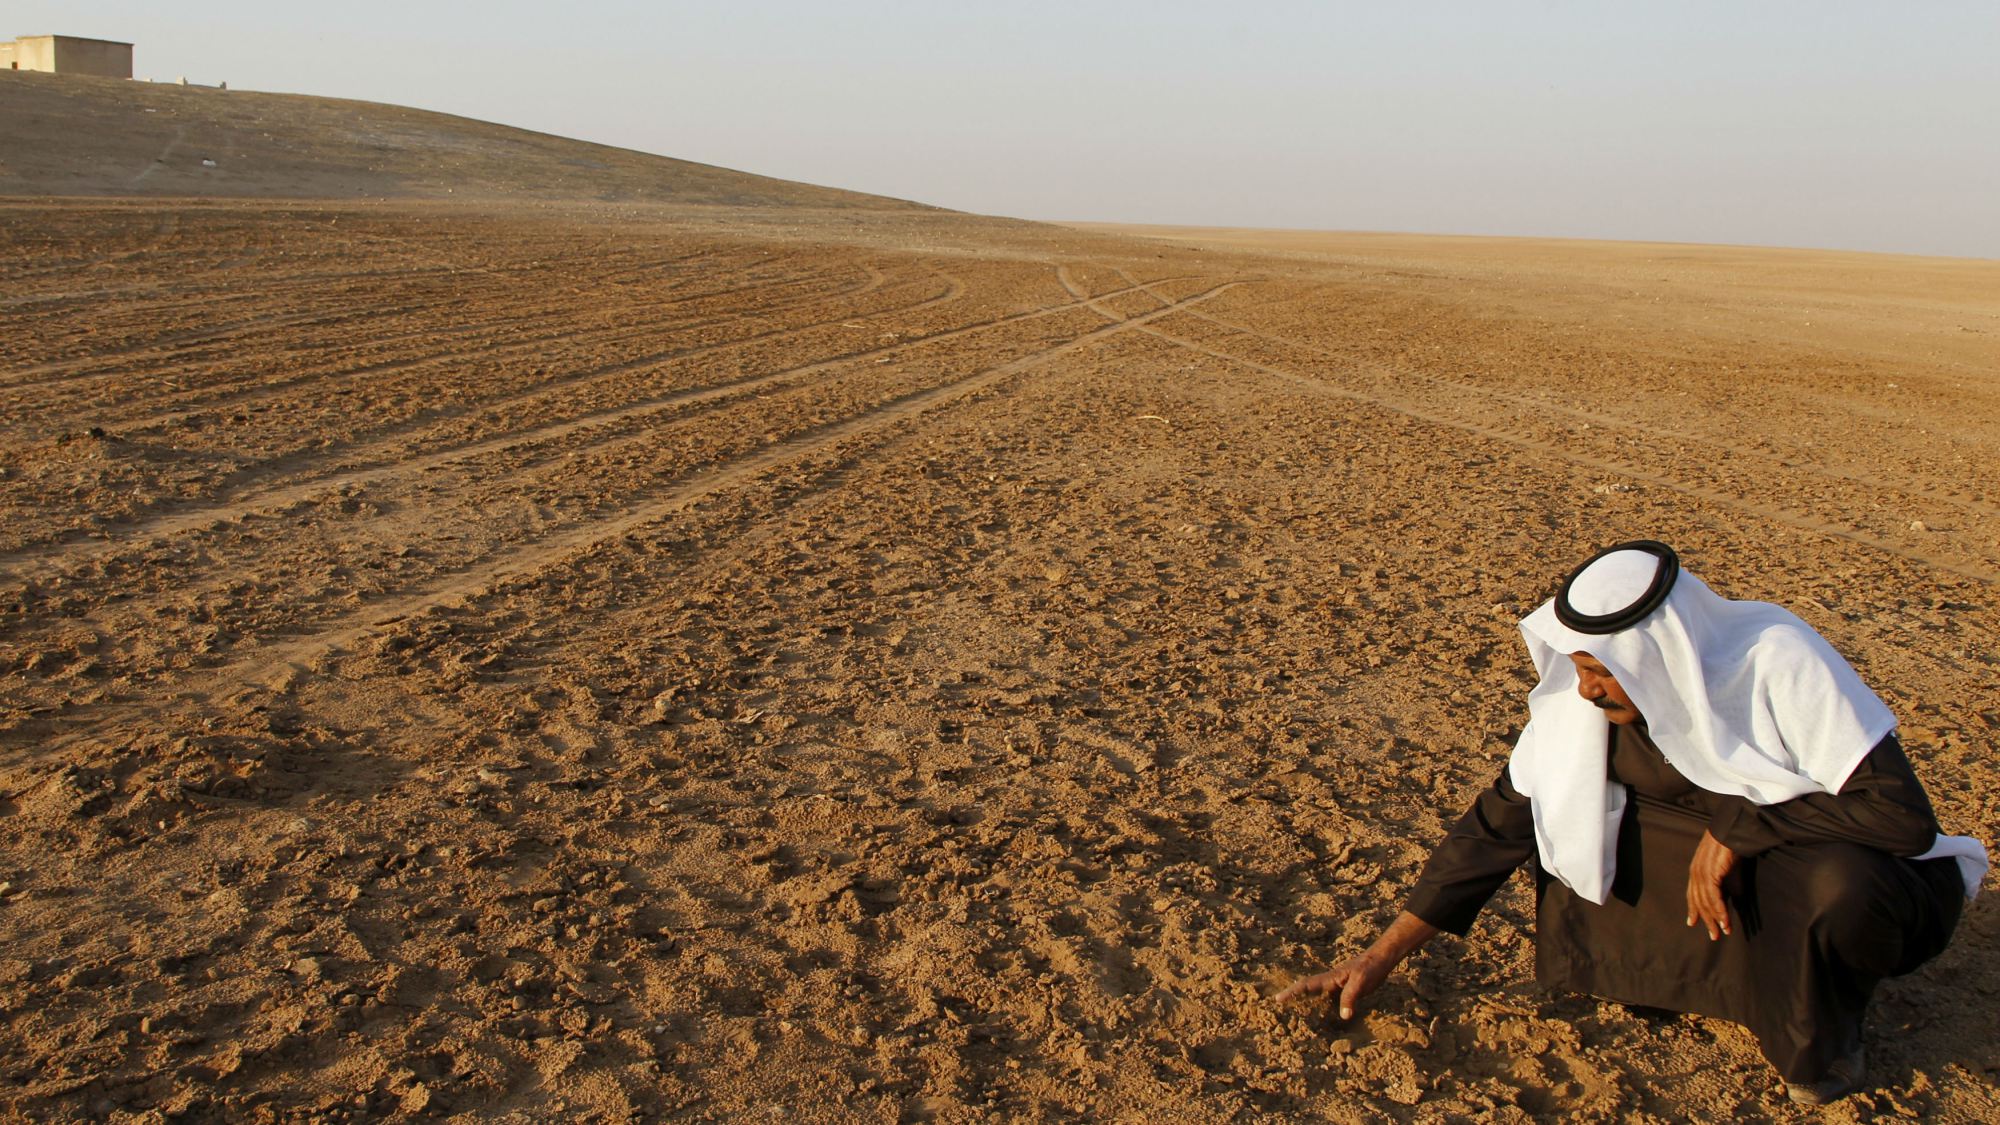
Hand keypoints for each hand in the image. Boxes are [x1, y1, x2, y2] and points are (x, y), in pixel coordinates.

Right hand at [1272, 910, 1437, 1018]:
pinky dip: (1322, 1006)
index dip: (1292, 992)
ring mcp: (1337, 986)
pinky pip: (1330, 999)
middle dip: (1293, 996)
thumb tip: (1343, 1017)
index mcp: (1330, 979)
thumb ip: (1350, 998)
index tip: (1278, 999)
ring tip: (1295, 1012)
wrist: (1382, 959)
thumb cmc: (1371, 968)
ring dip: (1306, 1001)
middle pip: (1307, 989)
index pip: (1306, 985)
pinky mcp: (1346, 990)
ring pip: (1317, 995)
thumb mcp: (1361, 982)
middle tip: (1278, 1004)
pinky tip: (1323, 1015)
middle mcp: (1330, 982)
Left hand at [1685, 829, 1737, 939]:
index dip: (1693, 909)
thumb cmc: (1730, 850)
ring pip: (1705, 902)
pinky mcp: (1709, 874)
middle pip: (1698, 902)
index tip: (1692, 922)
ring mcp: (1700, 874)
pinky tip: (1724, 921)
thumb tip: (1733, 902)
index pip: (1692, 894)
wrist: (1731, 832)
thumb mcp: (1729, 873)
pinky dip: (1719, 911)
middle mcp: (1695, 874)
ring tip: (1722, 932)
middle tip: (1713, 935)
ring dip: (1715, 919)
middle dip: (1705, 920)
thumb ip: (1728, 887)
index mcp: (1696, 872)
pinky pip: (1713, 897)